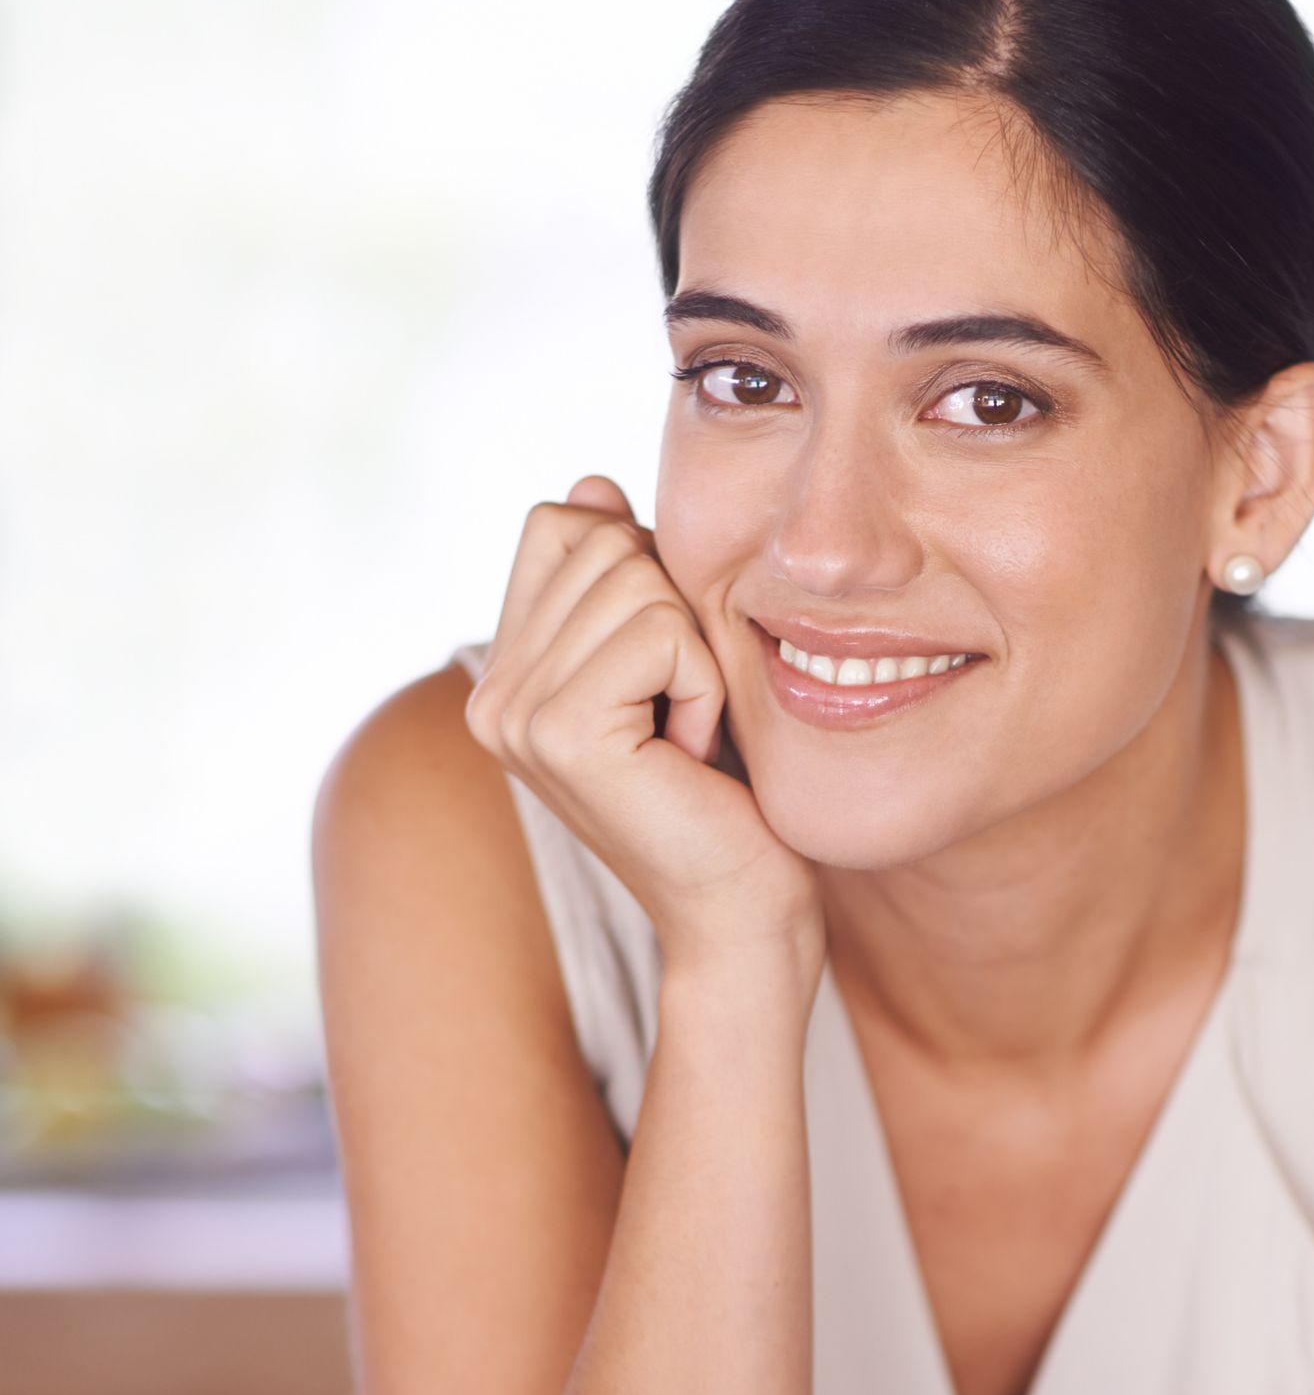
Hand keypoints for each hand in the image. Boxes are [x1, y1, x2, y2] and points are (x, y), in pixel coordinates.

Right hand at [465, 474, 823, 971]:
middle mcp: (489, 693)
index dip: (645, 573)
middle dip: (675, 615)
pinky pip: (659, 631)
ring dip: (695, 655)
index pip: (564, 523)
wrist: (742, 911)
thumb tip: (592, 483)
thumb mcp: (675, 664)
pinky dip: (704, 684)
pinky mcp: (560, 733)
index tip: (666, 676)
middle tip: (681, 715)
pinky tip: (692, 755)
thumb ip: (625, 578)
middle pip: (602, 539)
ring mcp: (512, 714)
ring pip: (635, 579)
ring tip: (686, 739)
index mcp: (504, 671)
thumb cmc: (727, 792)